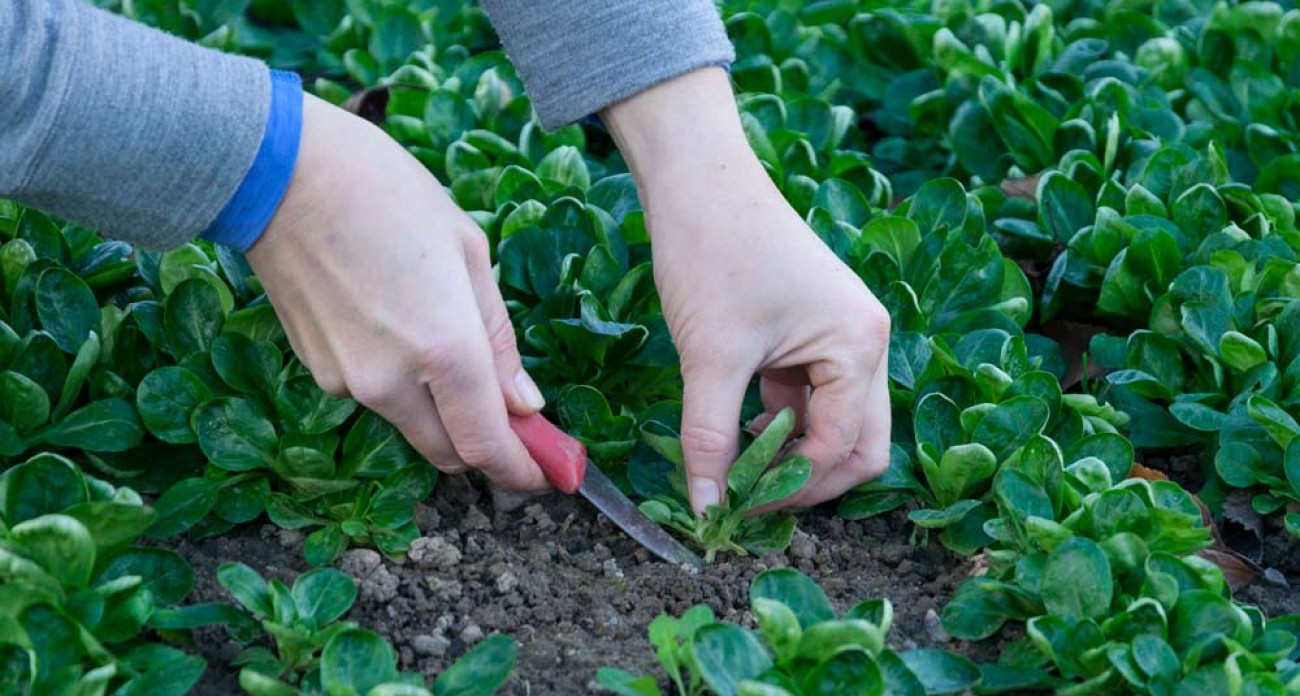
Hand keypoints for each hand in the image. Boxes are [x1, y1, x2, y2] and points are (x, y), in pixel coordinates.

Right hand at [245, 93, 549, 491]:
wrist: (278, 172)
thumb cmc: (386, 192)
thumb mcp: (468, 251)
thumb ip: (498, 339)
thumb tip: (525, 404)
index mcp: (446, 351)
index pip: (488, 448)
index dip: (523, 470)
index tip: (547, 474)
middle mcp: (394, 384)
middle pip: (451, 454)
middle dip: (488, 448)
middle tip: (517, 420)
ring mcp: (349, 383)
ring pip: (415, 426)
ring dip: (445, 414)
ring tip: (452, 344)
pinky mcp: (319, 372)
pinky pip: (380, 398)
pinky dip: (405, 386)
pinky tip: (401, 324)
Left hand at [602, 68, 890, 513]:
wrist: (696, 179)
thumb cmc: (712, 254)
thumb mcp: (710, 356)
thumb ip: (710, 437)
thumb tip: (707, 506)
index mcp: (859, 345)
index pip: (842, 448)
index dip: (789, 488)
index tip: (734, 508)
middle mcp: (865, 342)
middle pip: (859, 444)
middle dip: (808, 480)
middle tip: (750, 500)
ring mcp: (840, 336)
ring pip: (832, 423)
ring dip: (791, 452)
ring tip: (735, 467)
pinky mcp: (810, 331)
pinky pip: (807, 397)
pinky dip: (778, 423)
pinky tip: (736, 429)